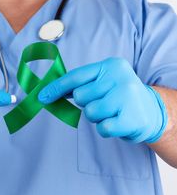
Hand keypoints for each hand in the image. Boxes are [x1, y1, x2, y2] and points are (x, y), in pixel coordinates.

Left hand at [38, 57, 166, 142]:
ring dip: (97, 117)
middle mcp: (120, 78)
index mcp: (111, 65)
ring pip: (90, 113)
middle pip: (80, 96)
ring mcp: (126, 98)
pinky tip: (117, 122)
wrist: (151, 111)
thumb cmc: (120, 96)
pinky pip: (102, 128)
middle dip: (87, 103)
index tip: (42, 96)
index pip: (76, 76)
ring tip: (112, 112)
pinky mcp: (130, 118)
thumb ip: (81, 84)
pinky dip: (105, 129)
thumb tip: (50, 91)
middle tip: (104, 102)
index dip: (56, 87)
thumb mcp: (104, 82)